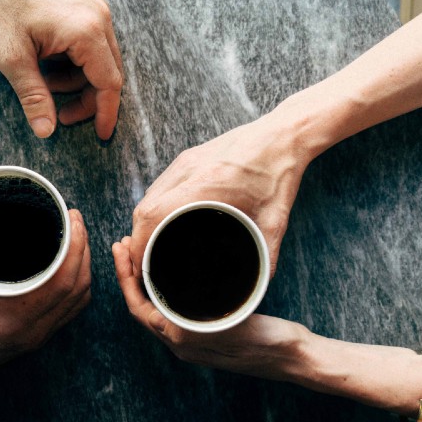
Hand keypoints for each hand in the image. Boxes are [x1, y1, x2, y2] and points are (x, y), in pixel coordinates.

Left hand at [0, 0, 123, 139]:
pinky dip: (77, 59)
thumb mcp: (13, 58)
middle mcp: (100, 17)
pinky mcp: (90, 2)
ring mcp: (98, 7)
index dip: (105, 113)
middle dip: (87, 99)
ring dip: (78, 79)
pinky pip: (95, 41)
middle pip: (109, 73)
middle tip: (61, 114)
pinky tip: (51, 61)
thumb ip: (33, 97)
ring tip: (45, 82)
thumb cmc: (3, 5)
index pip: (109, 84)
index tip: (100, 135)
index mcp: (86, 32)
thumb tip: (46, 132)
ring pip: (102, 58)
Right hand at [0, 210, 91, 377]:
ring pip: (79, 299)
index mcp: (11, 316)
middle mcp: (31, 330)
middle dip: (83, 247)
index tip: (71, 218)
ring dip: (83, 265)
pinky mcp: (37, 337)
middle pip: (78, 287)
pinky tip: (71, 265)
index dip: (75, 247)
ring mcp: (37, 337)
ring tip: (76, 235)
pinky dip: (77, 284)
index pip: (61, 281)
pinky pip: (70, 310)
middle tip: (74, 218)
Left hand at [111, 237, 308, 379]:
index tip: (122, 248)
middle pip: (141, 305)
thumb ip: (201, 315)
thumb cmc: (269, 341)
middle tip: (123, 243)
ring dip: (144, 280)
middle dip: (130, 274)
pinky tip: (168, 269)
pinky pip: (172, 309)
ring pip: (155, 307)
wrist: (293, 358)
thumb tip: (171, 296)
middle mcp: (181, 344)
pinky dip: (163, 287)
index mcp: (182, 341)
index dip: (126, 277)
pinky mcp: (204, 333)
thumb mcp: (233, 323)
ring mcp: (191, 340)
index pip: (138, 307)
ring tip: (139, 251)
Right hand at [128, 113, 309, 276]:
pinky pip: (159, 185)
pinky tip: (162, 220)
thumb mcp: (275, 221)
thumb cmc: (280, 174)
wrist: (283, 135)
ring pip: (148, 196)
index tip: (140, 267)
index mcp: (206, 186)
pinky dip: (154, 206)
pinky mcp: (187, 157)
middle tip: (144, 264)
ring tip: (149, 246)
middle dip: (137, 239)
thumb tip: (261, 286)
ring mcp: (185, 161)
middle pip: (144, 208)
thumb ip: (267, 257)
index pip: (153, 216)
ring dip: (144, 222)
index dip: (139, 244)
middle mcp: (188, 171)